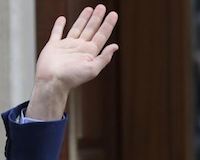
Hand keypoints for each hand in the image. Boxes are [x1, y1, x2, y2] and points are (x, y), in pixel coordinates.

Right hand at [27, 5, 118, 119]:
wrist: (53, 81)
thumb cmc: (72, 78)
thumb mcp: (93, 69)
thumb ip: (104, 58)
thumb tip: (115, 46)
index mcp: (90, 52)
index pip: (102, 35)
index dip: (108, 24)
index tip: (113, 14)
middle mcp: (80, 47)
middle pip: (91, 29)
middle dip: (97, 18)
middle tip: (102, 7)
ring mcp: (67, 46)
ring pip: (77, 28)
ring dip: (83, 19)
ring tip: (89, 9)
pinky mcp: (54, 46)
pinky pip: (57, 33)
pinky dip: (59, 25)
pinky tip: (63, 19)